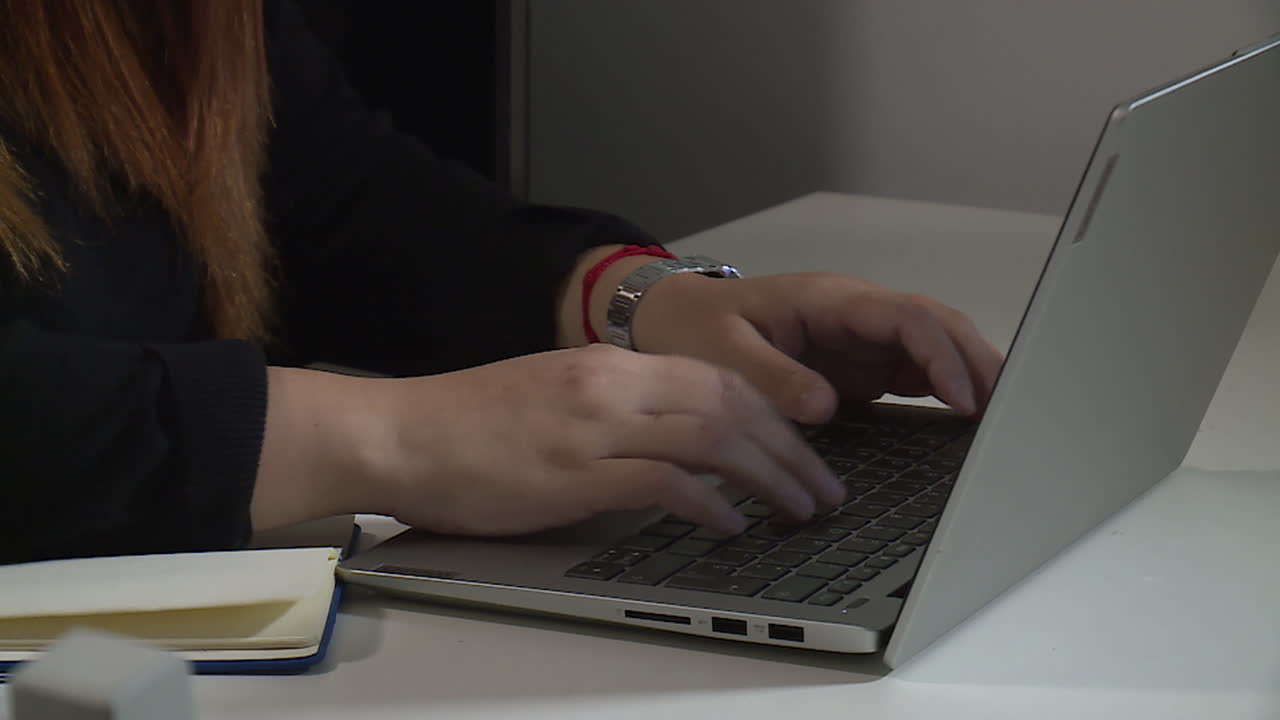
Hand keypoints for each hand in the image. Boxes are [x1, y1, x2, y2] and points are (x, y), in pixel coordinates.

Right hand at [367, 345, 843, 534]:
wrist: (399, 433)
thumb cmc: (466, 424)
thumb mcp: (554, 398)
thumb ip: (615, 415)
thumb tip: (670, 450)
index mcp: (609, 364)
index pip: (717, 377)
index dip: (773, 413)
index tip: (804, 446)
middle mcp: (610, 385)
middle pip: (730, 403)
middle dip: (790, 447)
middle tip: (823, 485)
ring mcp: (593, 426)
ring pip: (711, 436)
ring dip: (768, 475)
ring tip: (800, 508)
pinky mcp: (573, 473)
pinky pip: (663, 481)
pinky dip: (709, 503)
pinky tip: (731, 524)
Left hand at [628, 272, 1003, 423]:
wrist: (678, 321)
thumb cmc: (698, 328)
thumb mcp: (722, 354)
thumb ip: (771, 378)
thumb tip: (825, 406)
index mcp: (830, 300)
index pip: (907, 317)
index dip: (941, 354)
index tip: (961, 398)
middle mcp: (858, 315)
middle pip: (938, 326)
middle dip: (979, 364)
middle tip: (1011, 414)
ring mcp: (865, 340)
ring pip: (938, 347)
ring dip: (973, 377)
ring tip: (1006, 423)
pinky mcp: (864, 366)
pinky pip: (918, 373)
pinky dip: (950, 393)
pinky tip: (970, 423)